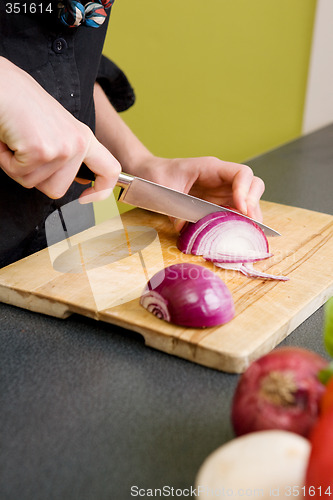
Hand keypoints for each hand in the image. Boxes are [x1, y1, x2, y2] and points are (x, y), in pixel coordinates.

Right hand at [0, 57, 119, 202]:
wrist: (0, 82)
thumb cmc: (20, 102)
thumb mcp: (56, 129)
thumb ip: (70, 154)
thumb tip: (83, 180)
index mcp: (84, 137)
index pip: (110, 170)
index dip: (102, 191)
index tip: (85, 197)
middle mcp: (78, 143)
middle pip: (58, 190)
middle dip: (34, 176)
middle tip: (25, 148)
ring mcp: (62, 148)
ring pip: (34, 183)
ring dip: (17, 166)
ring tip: (17, 138)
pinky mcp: (41, 150)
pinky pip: (18, 173)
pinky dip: (6, 160)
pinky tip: (9, 138)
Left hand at [135, 155, 264, 230]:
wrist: (150, 174)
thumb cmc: (157, 175)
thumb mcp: (163, 188)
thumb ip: (174, 208)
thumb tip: (183, 227)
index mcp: (211, 168)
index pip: (241, 173)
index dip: (246, 190)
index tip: (241, 208)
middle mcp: (221, 179)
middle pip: (252, 185)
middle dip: (254, 204)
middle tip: (250, 224)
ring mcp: (221, 192)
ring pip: (247, 200)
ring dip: (251, 217)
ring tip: (249, 234)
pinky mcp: (217, 204)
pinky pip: (235, 212)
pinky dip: (240, 223)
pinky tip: (238, 235)